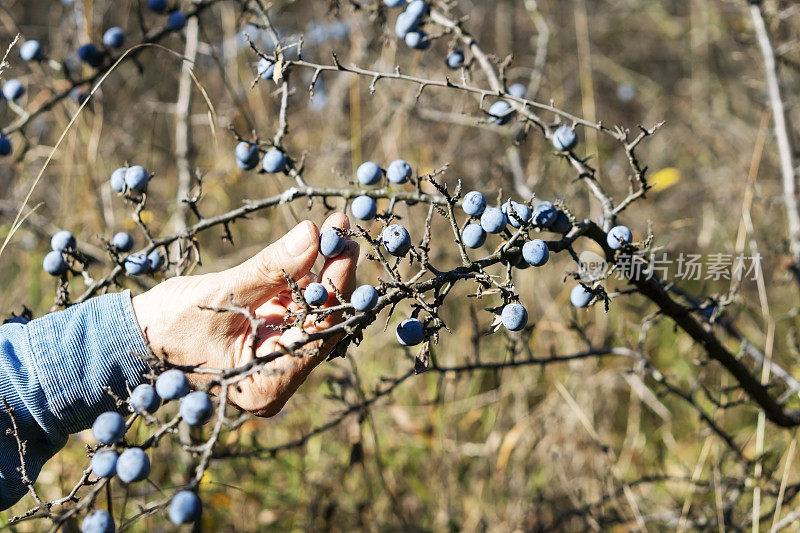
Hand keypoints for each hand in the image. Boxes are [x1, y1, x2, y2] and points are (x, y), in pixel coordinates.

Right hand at [130, 213, 357, 416]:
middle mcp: (280, 373)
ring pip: (313, 306)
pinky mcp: (269, 333)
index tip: (345, 246)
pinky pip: (295, 302)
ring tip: (334, 227)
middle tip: (344, 230)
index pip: (319, 333)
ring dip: (322, 266)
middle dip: (334, 273)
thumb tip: (313, 234)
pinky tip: (315, 241)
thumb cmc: (167, 328)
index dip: (336, 287)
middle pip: (323, 319)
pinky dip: (303, 272)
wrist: (131, 337)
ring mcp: (276, 353)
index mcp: (269, 384)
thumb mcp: (220, 295)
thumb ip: (270, 269)